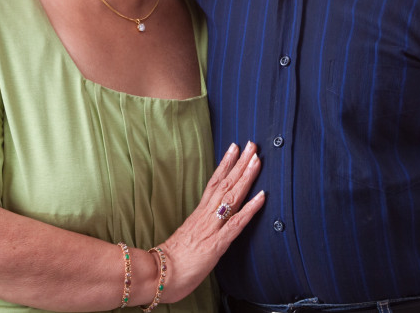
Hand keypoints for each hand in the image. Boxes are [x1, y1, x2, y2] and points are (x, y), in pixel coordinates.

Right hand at [157, 141, 264, 303]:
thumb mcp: (185, 239)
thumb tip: (204, 226)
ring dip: (246, 177)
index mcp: (198, 215)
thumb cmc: (170, 263)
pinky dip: (250, 209)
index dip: (225, 165)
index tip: (235, 148)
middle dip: (240, 163)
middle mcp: (205, 216)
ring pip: (231, 197)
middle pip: (225, 184)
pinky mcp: (216, 244)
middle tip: (252, 144)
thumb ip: (196, 229)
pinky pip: (236, 223)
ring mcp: (211, 228)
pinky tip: (262, 196)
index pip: (214, 183)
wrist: (158, 276)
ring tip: (257, 160)